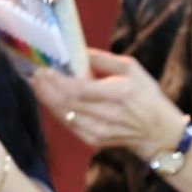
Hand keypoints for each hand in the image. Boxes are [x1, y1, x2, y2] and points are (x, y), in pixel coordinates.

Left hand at [31, 51, 185, 155]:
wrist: (157, 131)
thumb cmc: (145, 95)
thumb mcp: (132, 69)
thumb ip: (104, 60)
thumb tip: (79, 51)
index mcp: (118, 94)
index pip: (80, 89)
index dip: (58, 81)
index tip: (44, 69)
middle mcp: (107, 114)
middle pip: (67, 103)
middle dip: (47, 89)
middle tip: (34, 75)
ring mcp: (98, 131)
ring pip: (64, 115)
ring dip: (47, 100)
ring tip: (37, 85)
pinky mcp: (93, 140)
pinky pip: (68, 124)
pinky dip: (56, 111)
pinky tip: (49, 99)